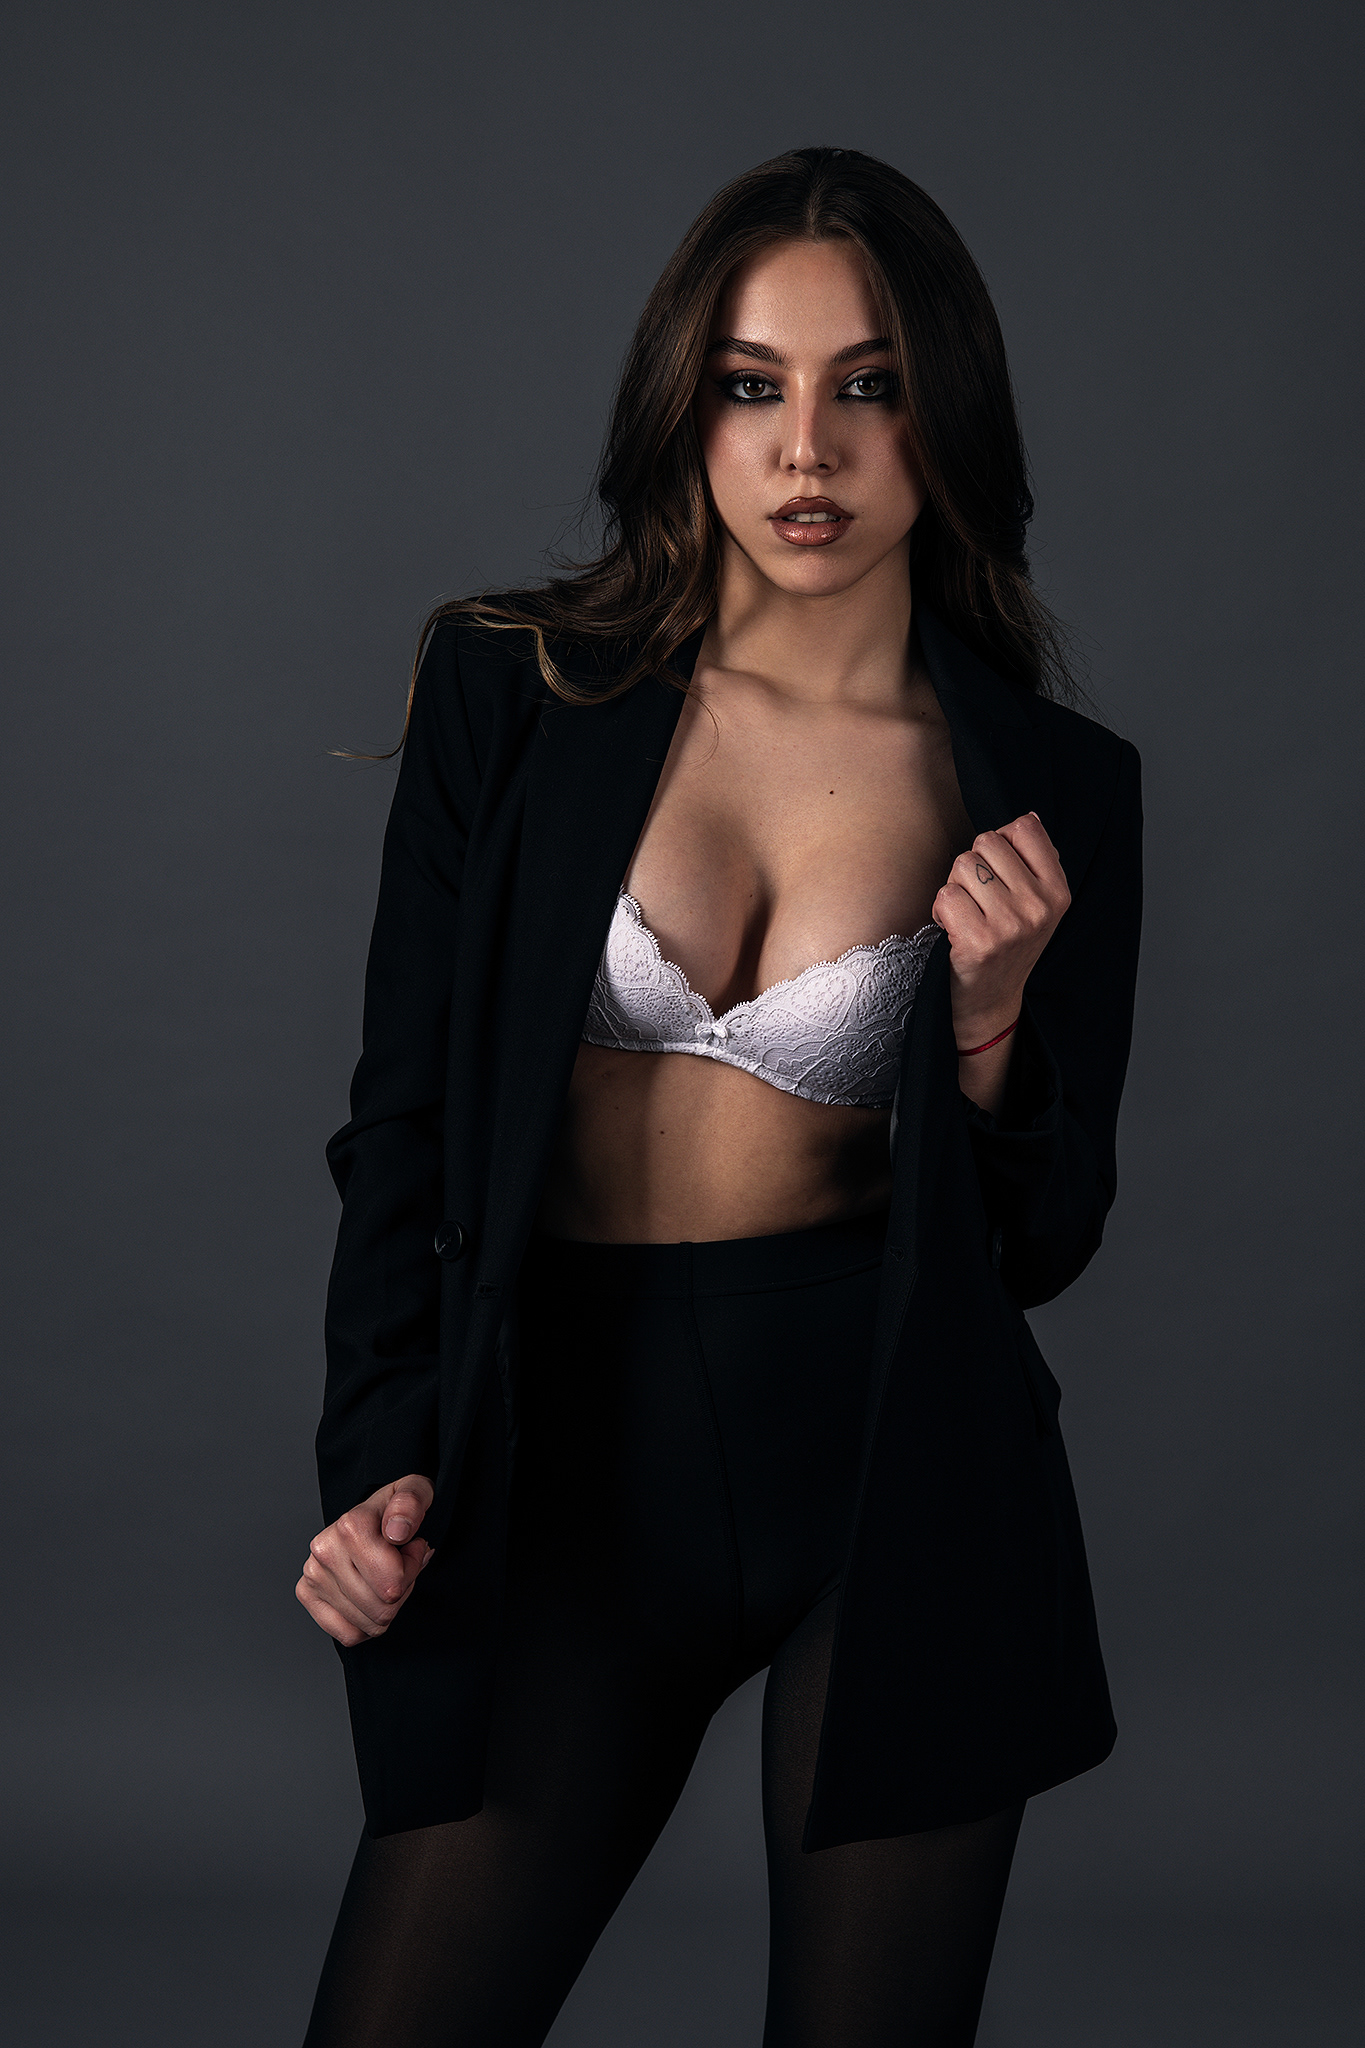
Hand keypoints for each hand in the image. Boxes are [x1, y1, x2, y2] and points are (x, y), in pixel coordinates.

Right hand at [295, 1473, 434, 1646]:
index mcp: (349, 1526)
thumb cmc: (395, 1509)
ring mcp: (312, 1575)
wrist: (370, 1515)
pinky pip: (348, 1634)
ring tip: (384, 1576)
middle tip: (399, 1565)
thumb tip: (396, 1531)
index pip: (393, 1582)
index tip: (411, 1547)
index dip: (413, 1568)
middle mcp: (324, 1551)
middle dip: (401, 1591)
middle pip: (382, 1608)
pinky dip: (366, 1624)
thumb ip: (412, 1503)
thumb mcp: (415, 1492)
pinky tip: (370, 1597)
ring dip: (386, 1607)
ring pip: (368, 1624)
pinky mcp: (307, 1594)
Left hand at [932, 813, 1069, 1047]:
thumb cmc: (1008, 945)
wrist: (991, 1002)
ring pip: (962, 865)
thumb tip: (1028, 818)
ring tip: (967, 915)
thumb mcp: (1037, 904)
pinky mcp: (980, 942)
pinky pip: (945, 895)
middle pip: (986, 843)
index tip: (999, 871)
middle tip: (978, 899)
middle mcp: (1039, 906)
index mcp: (1057, 891)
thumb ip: (1034, 862)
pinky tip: (953, 930)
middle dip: (972, 865)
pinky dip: (940, 910)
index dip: (1001, 842)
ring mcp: (1011, 924)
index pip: (1025, 828)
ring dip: (955, 888)